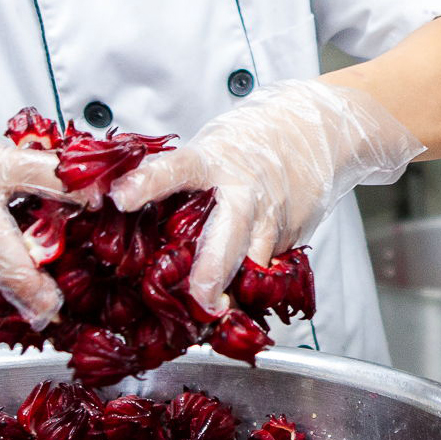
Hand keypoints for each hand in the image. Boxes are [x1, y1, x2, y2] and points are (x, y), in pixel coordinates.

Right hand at [0, 103, 65, 327]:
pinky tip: (0, 276)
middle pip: (2, 252)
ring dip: (16, 290)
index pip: (38, 175)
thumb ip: (24, 175)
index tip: (102, 200)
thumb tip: (74, 192)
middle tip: (53, 308)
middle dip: (30, 286)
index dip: (72, 188)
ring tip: (43, 301)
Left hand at [108, 79, 423, 310]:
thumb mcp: (212, 146)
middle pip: (228, 237)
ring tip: (216, 309)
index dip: (147, 183)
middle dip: (212, 272)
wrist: (320, 130)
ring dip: (233, 288)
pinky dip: (253, 279)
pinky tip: (243, 284)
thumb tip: (125, 209)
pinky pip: (268, 267)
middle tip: (201, 300)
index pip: (176, 169)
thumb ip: (182, 180)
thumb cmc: (253, 140)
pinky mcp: (293, 235)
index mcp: (214, 160)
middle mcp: (245, 191)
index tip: (120, 198)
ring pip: (253, 264)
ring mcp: (273, 216)